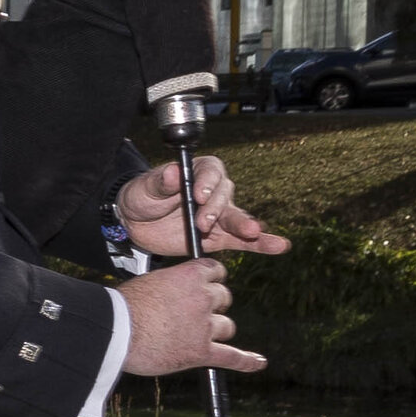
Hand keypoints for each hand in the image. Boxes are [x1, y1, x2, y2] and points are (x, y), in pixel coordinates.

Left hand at [115, 155, 287, 259]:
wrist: (136, 222)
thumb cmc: (142, 196)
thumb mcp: (145, 187)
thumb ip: (160, 181)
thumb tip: (174, 172)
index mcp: (199, 171)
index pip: (211, 172)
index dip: (206, 183)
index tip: (197, 195)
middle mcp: (214, 191)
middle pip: (224, 197)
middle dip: (216, 209)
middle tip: (203, 223)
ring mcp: (219, 215)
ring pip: (236, 219)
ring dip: (245, 226)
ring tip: (253, 232)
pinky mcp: (219, 237)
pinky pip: (243, 240)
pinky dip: (261, 244)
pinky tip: (279, 245)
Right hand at [117, 256, 263, 376]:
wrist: (115, 331)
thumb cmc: (122, 307)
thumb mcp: (148, 283)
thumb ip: (169, 288)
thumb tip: (172, 299)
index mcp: (190, 276)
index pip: (216, 271)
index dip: (213, 280)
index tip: (208, 285)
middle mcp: (203, 298)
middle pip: (224, 299)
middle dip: (214, 306)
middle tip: (194, 315)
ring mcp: (204, 327)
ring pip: (226, 327)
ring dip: (216, 330)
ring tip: (198, 337)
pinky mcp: (201, 352)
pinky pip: (231, 357)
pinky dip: (246, 361)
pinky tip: (258, 363)